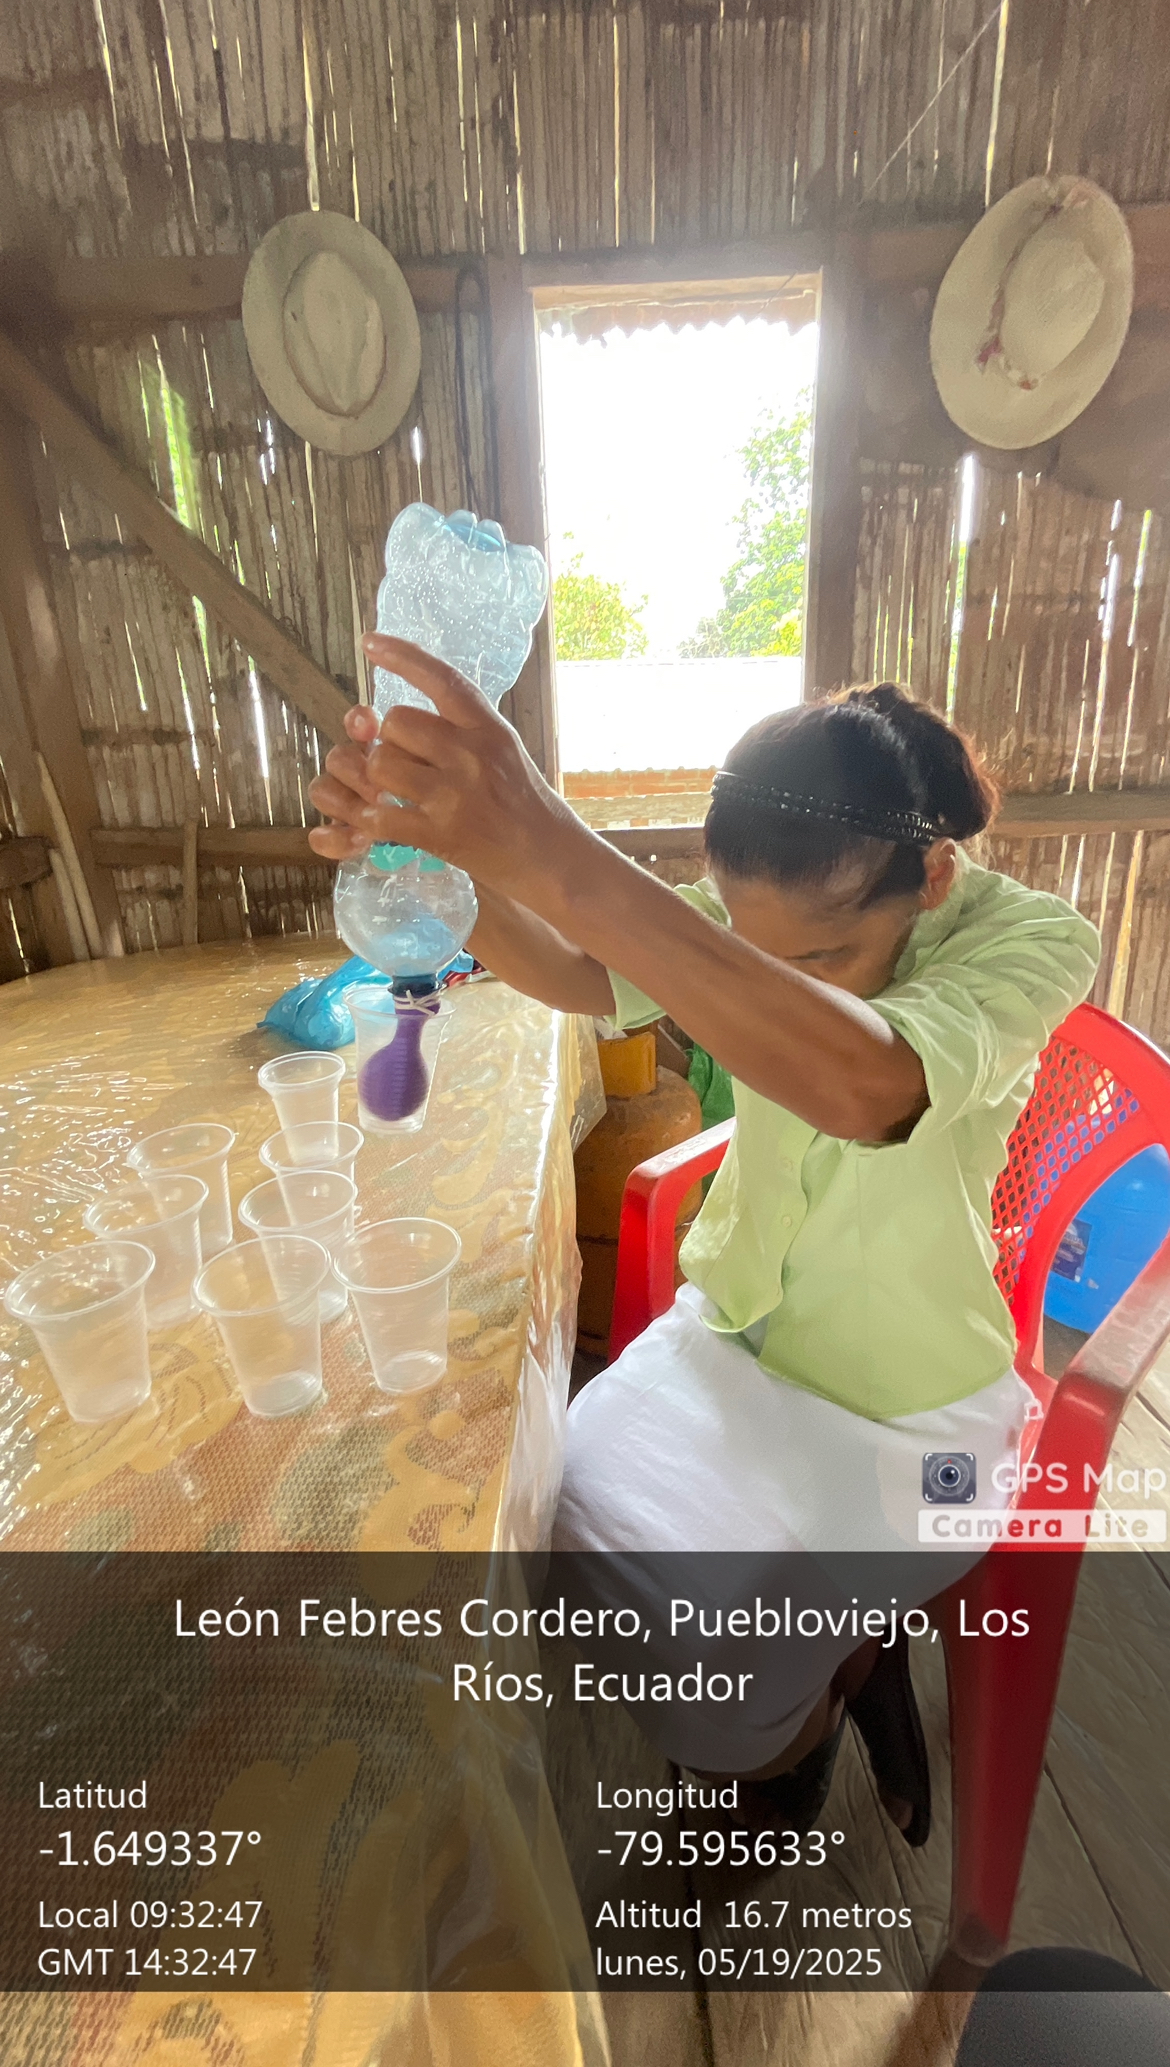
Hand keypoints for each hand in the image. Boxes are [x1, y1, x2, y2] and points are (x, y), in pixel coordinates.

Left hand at [307, 635, 580, 895]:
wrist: (551, 860)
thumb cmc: (527, 806)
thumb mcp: (505, 751)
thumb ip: (465, 730)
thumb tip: (406, 718)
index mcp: (489, 729)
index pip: (442, 679)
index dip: (403, 657)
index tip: (370, 642)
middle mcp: (471, 755)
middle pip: (396, 723)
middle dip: (389, 741)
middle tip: (404, 762)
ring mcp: (453, 795)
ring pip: (381, 765)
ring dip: (378, 780)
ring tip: (397, 793)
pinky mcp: (438, 834)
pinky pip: (380, 816)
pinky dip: (372, 820)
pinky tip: (384, 821)